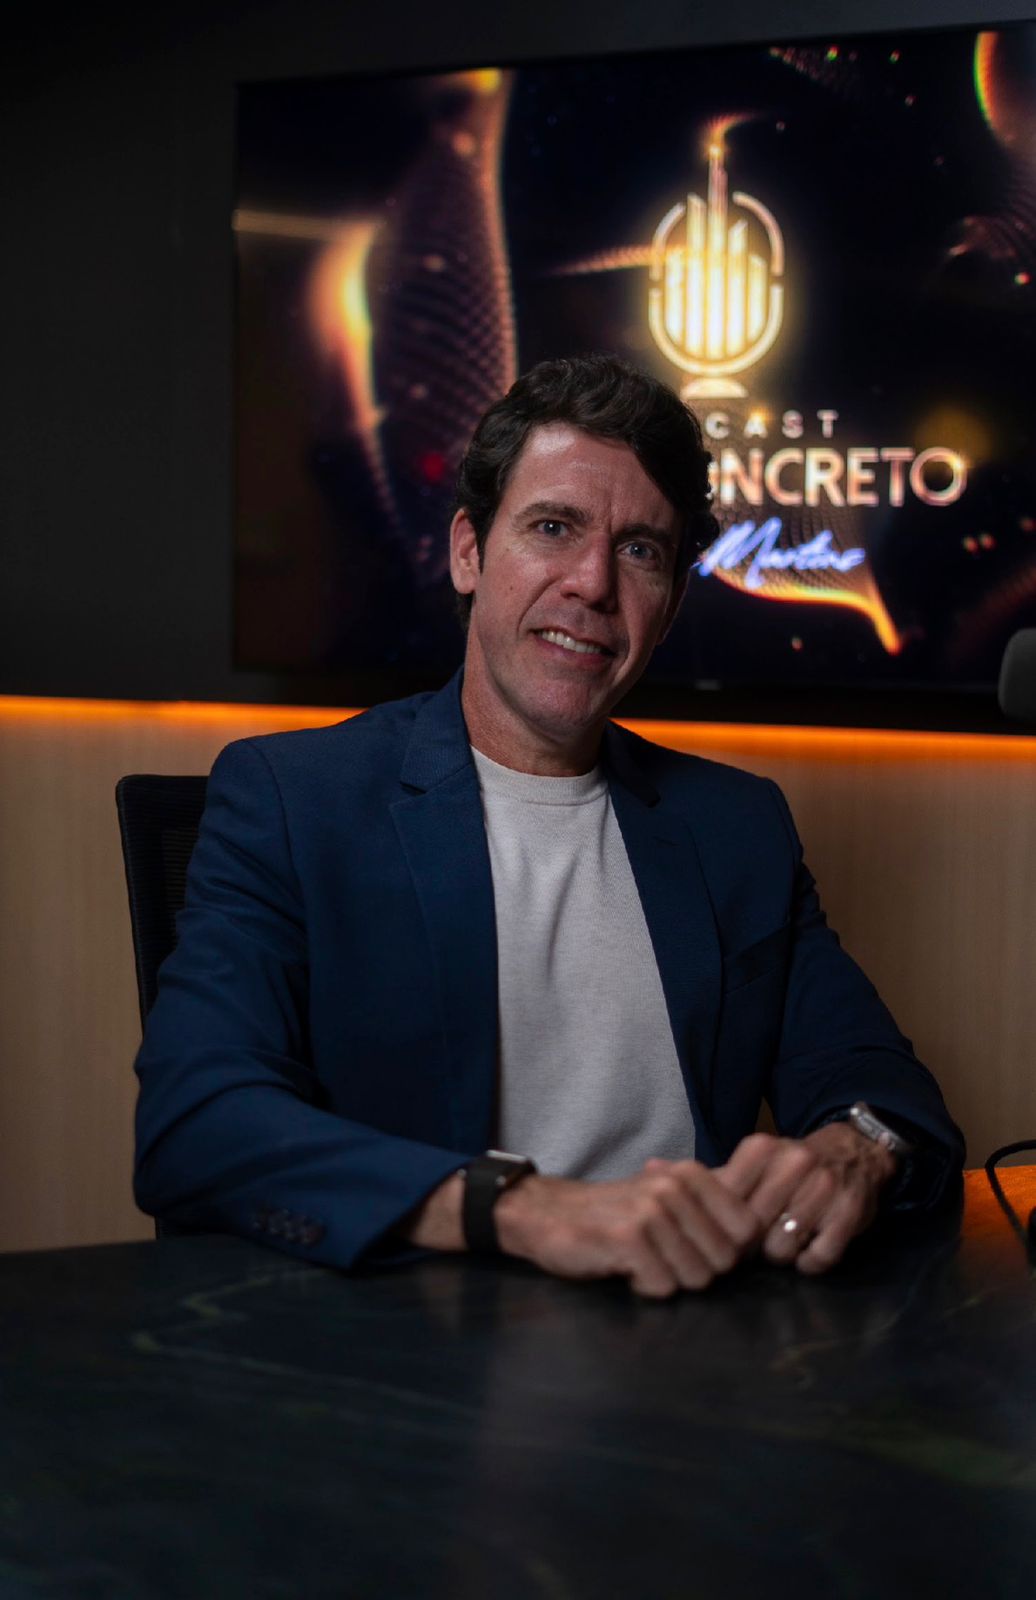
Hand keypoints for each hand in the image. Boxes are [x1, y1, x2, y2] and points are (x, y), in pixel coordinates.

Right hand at [494, 1160, 761, 1298]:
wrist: (547, 1214)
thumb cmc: (614, 1214)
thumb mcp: (666, 1199)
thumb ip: (711, 1211)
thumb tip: (761, 1235)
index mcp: (692, 1174)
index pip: (748, 1230)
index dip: (727, 1252)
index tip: (694, 1249)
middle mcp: (675, 1187)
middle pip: (725, 1261)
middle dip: (696, 1270)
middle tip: (662, 1257)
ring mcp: (652, 1210)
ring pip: (697, 1278)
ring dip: (669, 1280)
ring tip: (643, 1260)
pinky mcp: (629, 1238)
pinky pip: (664, 1287)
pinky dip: (645, 1287)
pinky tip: (625, 1269)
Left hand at [713, 1126, 896, 1274]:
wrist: (856, 1152)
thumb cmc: (794, 1166)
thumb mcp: (757, 1162)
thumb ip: (717, 1179)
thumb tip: (661, 1177)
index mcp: (762, 1149)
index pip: (726, 1202)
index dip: (723, 1226)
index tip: (728, 1231)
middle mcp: (794, 1162)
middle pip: (751, 1230)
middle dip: (750, 1245)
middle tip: (758, 1243)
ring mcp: (824, 1186)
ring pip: (781, 1248)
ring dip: (781, 1255)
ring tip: (785, 1242)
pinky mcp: (849, 1211)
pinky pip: (818, 1258)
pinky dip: (810, 1263)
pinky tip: (809, 1250)